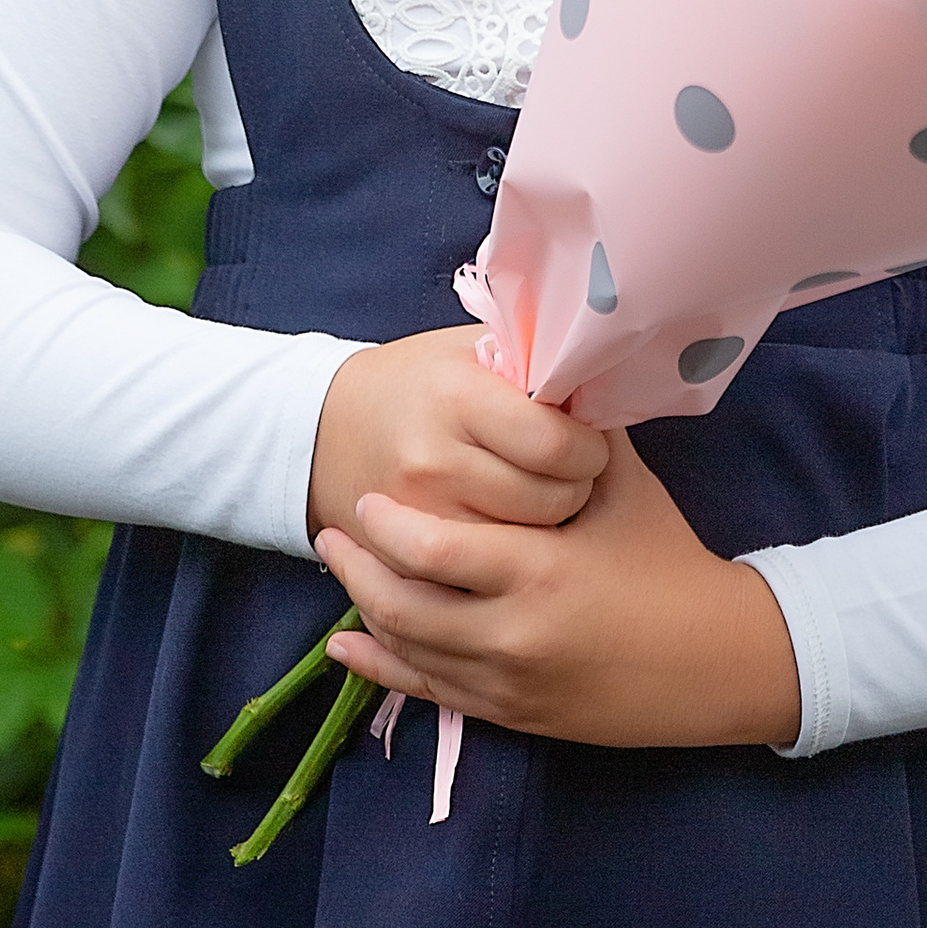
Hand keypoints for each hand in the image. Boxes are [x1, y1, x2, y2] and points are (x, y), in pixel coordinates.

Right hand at [306, 323, 606, 542]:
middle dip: (576, 491)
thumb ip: (532, 363)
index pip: (556, 444)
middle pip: (548, 501)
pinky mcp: (403, 560)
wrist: (327, 427)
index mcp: (457, 396)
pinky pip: (481, 576)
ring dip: (547, 529)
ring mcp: (417, 517)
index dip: (588, 448)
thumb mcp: (471, 351)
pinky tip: (507, 533)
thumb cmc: (420, 382)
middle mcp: (435, 459)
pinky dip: (504, 560)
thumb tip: (599, 386)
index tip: (586, 444)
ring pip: (522, 546)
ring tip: (541, 501)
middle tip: (570, 477)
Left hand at [317, 429, 802, 749]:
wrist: (718, 659)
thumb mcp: (624, 489)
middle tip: (333, 532)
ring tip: (342, 571)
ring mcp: (510, 681)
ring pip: (409, 649)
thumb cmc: (669, 560)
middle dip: (356, 566)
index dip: (386, 526)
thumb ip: (573, 437)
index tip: (365, 498)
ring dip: (364, 609)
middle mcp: (514, 633)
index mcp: (539, 569)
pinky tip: (346, 646)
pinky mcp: (514, 714)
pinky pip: (428, 692)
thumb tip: (537, 375)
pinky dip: (379, 667)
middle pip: (403, 604)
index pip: (432, 551)